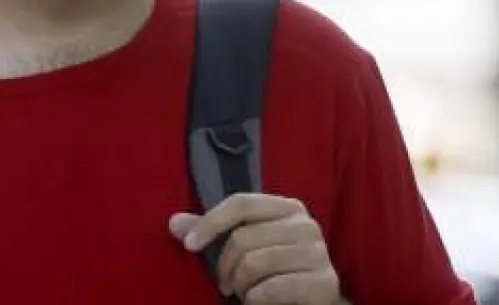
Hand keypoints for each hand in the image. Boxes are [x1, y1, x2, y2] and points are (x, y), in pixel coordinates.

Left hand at [170, 193, 341, 304]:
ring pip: (255, 263)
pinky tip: (257, 300)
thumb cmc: (277, 269)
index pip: (241, 203)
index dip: (210, 222)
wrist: (316, 297)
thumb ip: (214, 232)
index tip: (189, 246)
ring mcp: (318, 253)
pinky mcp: (324, 281)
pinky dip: (256, 298)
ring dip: (241, 285)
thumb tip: (174, 223)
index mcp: (287, 207)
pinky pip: (273, 288)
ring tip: (244, 292)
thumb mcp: (247, 245)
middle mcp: (306, 224)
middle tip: (226, 284)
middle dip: (225, 267)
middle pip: (243, 237)